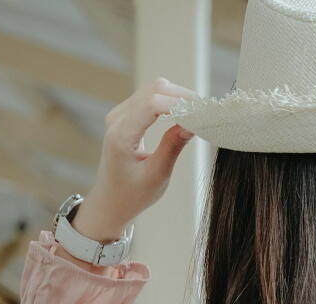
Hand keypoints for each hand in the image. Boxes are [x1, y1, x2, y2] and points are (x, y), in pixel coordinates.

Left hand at [72, 77, 198, 243]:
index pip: (152, 104)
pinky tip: (183, 114)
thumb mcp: (157, 174)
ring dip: (177, 97)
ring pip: (153, 90)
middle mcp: (117, 119)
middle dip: (181, 96)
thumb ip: (173, 146)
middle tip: (205, 112)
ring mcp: (119, 115)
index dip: (180, 104)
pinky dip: (169, 101)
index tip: (202, 113)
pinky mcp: (125, 116)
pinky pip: (149, 97)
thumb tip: (192, 123)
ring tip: (197, 113)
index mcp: (122, 135)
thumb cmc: (132, 194)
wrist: (111, 200)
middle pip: (154, 90)